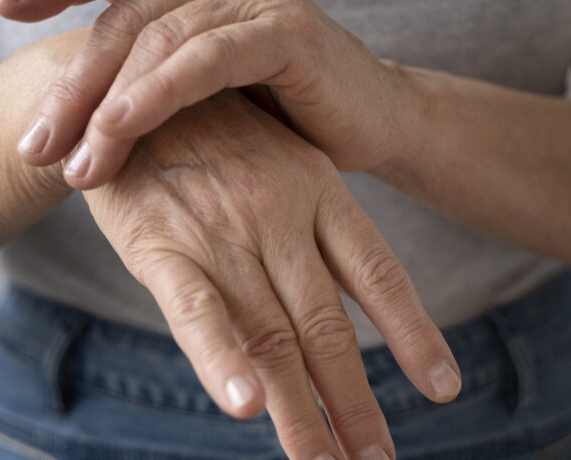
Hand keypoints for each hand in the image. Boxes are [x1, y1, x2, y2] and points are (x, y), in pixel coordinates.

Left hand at [6, 0, 413, 188]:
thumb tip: (79, 129)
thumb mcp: (209, 107)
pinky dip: (161, 89)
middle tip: (34, 145)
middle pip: (124, 22)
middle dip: (73, 87)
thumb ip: (154, 97)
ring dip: (107, 103)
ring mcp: (253, 1)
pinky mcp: (286, 30)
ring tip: (72, 162)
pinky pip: (209, 56)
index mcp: (194, 0)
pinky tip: (123, 123)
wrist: (374, 126)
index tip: (3, 9)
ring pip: (159, 39)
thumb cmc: (285, 122)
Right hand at [84, 90, 459, 458]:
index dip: (413, 333)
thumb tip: (353, 310)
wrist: (127, 92)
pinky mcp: (161, 245)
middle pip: (327, 325)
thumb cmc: (211, 143)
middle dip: (353, 401)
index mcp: (318, 191)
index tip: (443, 389)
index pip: (380, 273)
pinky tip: (246, 407)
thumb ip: (311, 238)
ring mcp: (223, 230)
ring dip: (300, 410)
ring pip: (271, 333)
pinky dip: (222, 358)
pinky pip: (197, 309)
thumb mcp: (279, 167)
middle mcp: (280, 213)